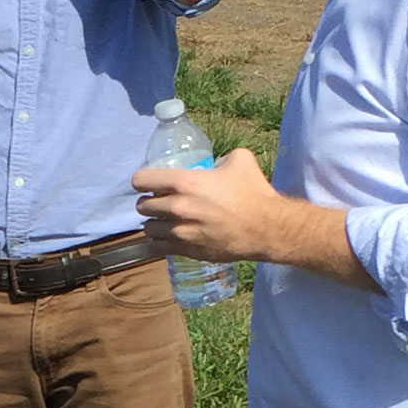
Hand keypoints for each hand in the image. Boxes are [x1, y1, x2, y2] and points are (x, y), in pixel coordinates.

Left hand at [134, 146, 277, 262]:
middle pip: (142, 206)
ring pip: (148, 228)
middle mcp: (176, 207)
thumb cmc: (254, 192)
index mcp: (183, 182)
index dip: (143, 181)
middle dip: (149, 203)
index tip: (148, 183)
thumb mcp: (240, 160)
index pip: (141, 180)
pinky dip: (159, 243)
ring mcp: (179, 231)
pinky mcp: (186, 250)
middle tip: (160, 203)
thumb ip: (220, 157)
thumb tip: (216, 162)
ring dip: (154, 223)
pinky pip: (157, 248)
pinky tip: (166, 238)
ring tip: (164, 222)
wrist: (266, 228)